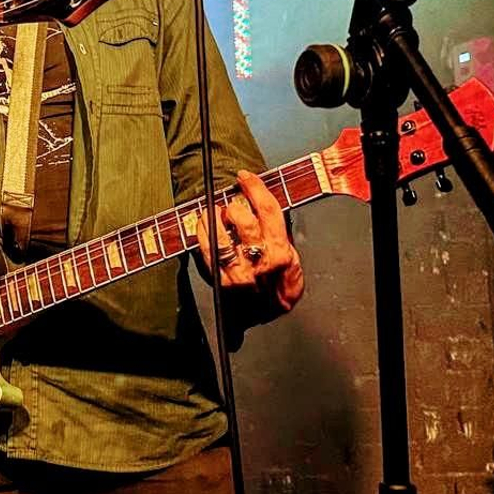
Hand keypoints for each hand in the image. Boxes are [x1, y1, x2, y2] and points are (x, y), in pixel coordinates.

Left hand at [193, 170, 304, 314]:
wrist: (268, 317)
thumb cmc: (280, 287)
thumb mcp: (292, 259)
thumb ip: (278, 234)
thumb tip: (259, 205)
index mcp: (281, 251)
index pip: (269, 210)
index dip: (255, 188)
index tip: (245, 177)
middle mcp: (260, 261)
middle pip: (243, 219)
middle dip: (233, 203)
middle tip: (230, 201)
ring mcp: (238, 272)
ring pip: (221, 234)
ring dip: (214, 215)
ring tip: (214, 210)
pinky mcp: (220, 280)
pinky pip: (207, 250)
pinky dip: (202, 232)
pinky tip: (203, 223)